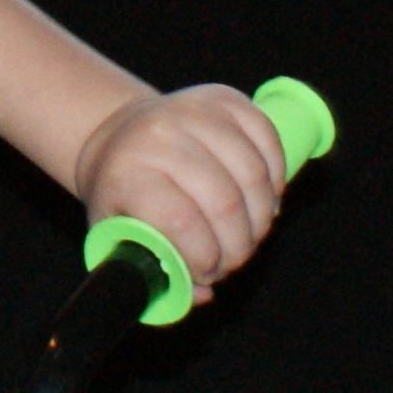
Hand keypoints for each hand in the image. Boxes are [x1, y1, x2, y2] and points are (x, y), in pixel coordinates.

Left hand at [74, 84, 289, 293]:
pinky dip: (274, 178)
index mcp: (127, 173)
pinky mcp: (224, 98)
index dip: (205, 257)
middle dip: (239, 245)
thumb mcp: (119, 237)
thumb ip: (157, 272)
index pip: (180, 222)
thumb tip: (203, 294)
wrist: (118, 135)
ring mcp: (194, 111)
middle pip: (224, 202)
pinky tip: (263, 198)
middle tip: (234, 260)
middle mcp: (159, 135)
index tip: (207, 272)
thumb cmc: (122, 195)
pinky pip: (269, 140)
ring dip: (261, 216)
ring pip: (253, 174)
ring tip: (249, 233)